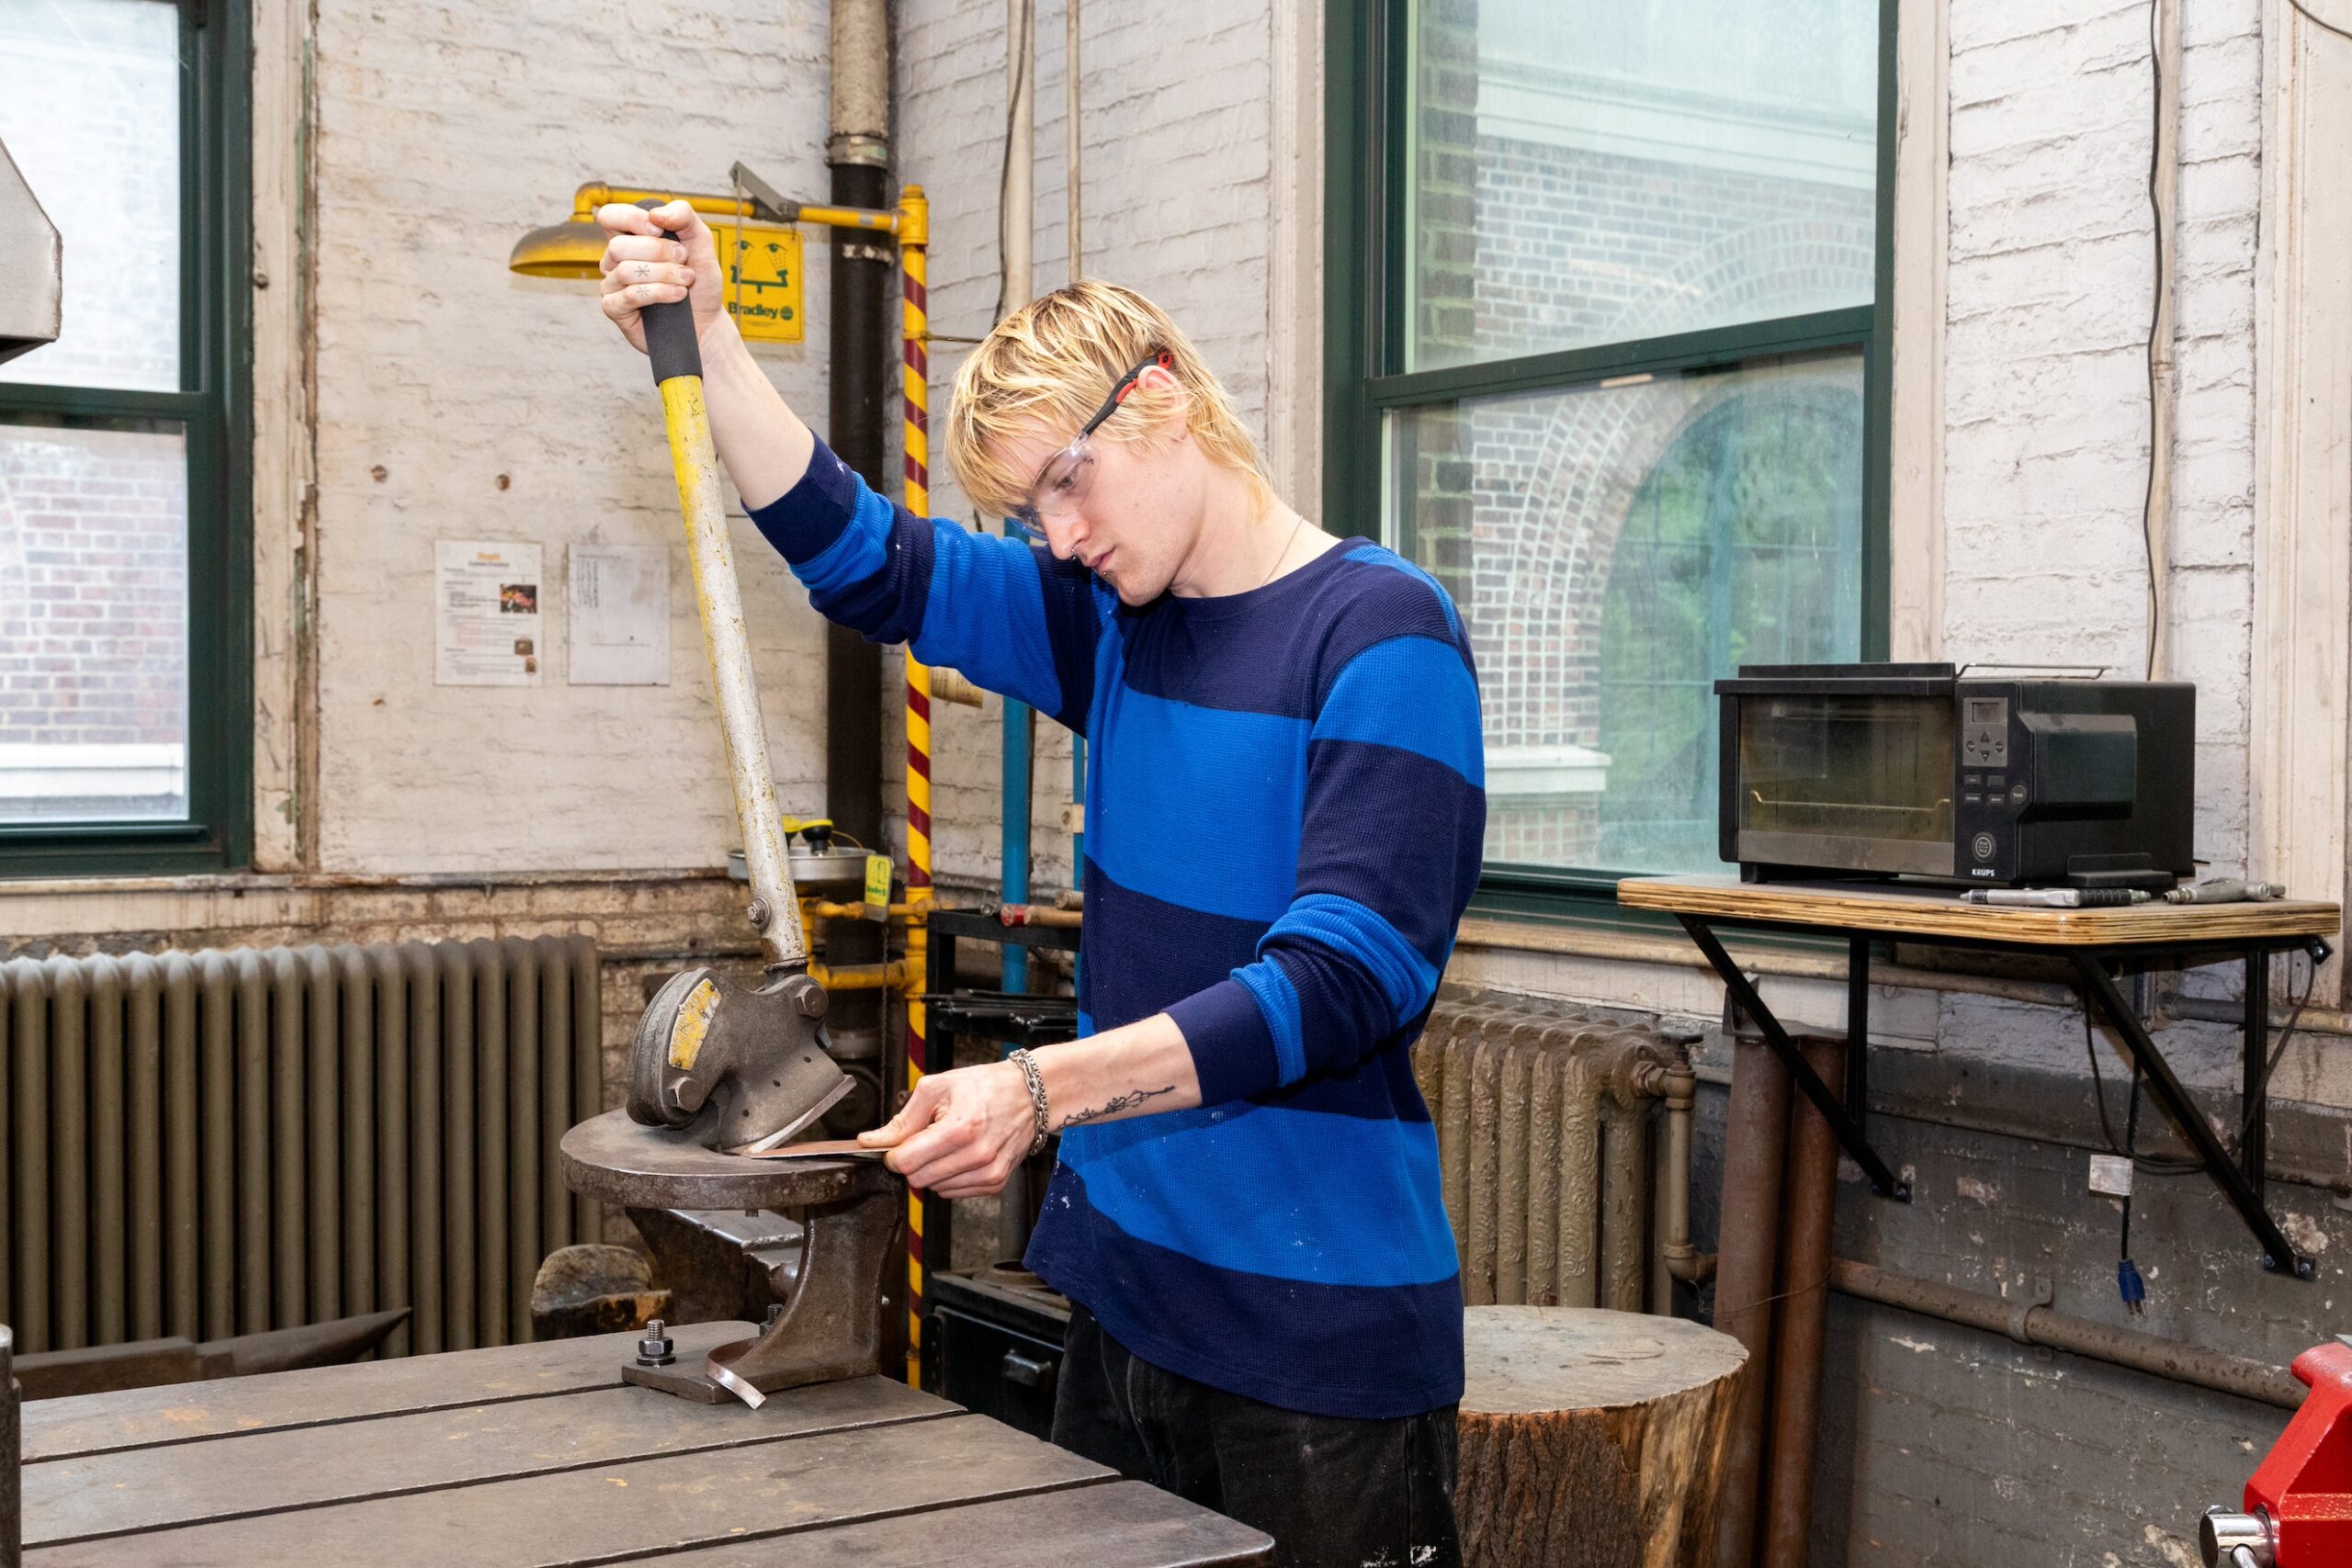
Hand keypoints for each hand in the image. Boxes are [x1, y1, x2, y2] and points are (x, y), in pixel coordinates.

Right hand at [594, 198, 728, 355]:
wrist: (707, 321)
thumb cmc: (699, 282)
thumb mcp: (700, 241)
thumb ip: (683, 216)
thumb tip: (655, 214)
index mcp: (629, 238)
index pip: (610, 216)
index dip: (632, 219)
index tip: (660, 229)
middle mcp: (615, 260)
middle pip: (619, 245)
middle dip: (658, 251)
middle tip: (684, 260)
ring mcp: (612, 285)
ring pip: (625, 271)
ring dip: (664, 274)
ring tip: (686, 280)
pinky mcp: (615, 309)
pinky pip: (629, 295)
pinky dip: (659, 293)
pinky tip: (678, 295)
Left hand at [858, 1060, 1035, 1197]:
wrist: (1029, 1095)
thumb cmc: (984, 1087)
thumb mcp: (938, 1088)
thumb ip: (902, 1119)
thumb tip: (870, 1141)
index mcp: (959, 1129)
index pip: (906, 1162)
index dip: (895, 1153)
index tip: (900, 1143)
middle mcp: (976, 1156)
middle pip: (918, 1178)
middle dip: (914, 1160)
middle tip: (928, 1138)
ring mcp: (988, 1173)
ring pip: (934, 1189)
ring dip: (933, 1170)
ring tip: (949, 1144)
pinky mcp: (995, 1183)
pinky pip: (954, 1193)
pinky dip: (949, 1177)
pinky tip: (960, 1155)